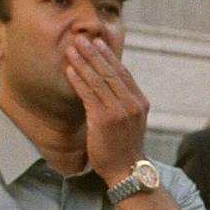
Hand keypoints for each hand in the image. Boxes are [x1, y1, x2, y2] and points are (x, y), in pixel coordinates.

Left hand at [65, 35, 148, 184]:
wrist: (126, 170)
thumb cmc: (125, 146)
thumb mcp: (132, 121)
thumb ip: (124, 102)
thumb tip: (109, 85)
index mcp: (140, 102)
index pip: (123, 73)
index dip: (109, 56)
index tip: (97, 43)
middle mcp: (132, 105)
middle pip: (110, 72)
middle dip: (94, 54)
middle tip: (81, 38)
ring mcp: (119, 112)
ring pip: (98, 81)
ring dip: (83, 62)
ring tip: (71, 49)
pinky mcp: (104, 120)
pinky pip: (88, 95)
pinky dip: (78, 80)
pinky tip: (69, 70)